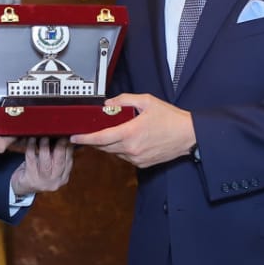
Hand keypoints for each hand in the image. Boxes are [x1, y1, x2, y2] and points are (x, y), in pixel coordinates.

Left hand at [10, 137, 73, 196]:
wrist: (23, 186)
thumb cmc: (39, 171)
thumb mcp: (52, 166)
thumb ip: (59, 155)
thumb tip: (64, 136)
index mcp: (63, 177)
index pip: (69, 160)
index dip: (68, 147)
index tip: (66, 135)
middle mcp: (55, 181)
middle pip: (59, 163)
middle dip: (59, 146)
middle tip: (58, 134)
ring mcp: (42, 181)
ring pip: (45, 162)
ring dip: (44, 146)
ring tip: (43, 136)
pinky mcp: (29, 179)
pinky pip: (31, 160)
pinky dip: (31, 148)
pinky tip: (30, 140)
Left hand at [71, 93, 195, 168]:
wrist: (188, 135)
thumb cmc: (170, 118)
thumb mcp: (146, 101)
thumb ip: (124, 100)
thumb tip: (108, 104)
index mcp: (130, 132)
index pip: (100, 138)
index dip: (85, 138)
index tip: (74, 136)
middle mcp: (131, 148)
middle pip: (104, 147)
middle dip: (95, 140)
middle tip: (90, 132)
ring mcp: (137, 158)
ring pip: (114, 152)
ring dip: (109, 144)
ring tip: (114, 132)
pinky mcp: (142, 164)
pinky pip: (125, 157)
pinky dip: (121, 149)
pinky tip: (128, 139)